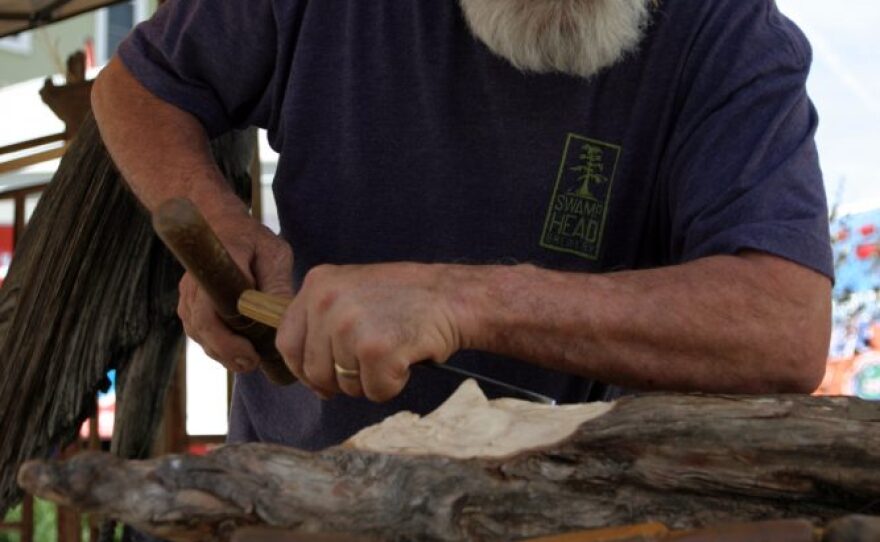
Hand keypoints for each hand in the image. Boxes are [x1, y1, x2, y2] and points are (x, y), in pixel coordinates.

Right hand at [178, 202, 293, 372]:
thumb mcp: (275, 255)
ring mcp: (188, 295)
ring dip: (222, 352)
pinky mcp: (189, 305)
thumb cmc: (253, 241)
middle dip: (227, 353)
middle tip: (253, 364)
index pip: (210, 310)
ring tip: (249, 361)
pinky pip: (199, 332)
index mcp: (217, 266)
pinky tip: (238, 352)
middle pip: (202, 329)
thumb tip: (281, 318)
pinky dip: (217, 345)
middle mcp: (195, 283)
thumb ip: (277, 284)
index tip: (249, 353)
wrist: (222, 224)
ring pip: (199, 334)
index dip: (226, 339)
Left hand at [276, 263, 468, 401]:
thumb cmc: (407, 298)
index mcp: (317, 284)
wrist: (453, 296)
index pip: (287, 342)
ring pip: (344, 385)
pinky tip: (406, 359)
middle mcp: (327, 301)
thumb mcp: (353, 292)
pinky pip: (374, 391)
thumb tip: (305, 371)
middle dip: (341, 380)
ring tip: (393, 352)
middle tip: (370, 365)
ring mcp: (349, 324)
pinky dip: (393, 386)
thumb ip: (323, 320)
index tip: (323, 377)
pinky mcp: (376, 349)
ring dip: (370, 381)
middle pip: (313, 370)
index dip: (304, 368)